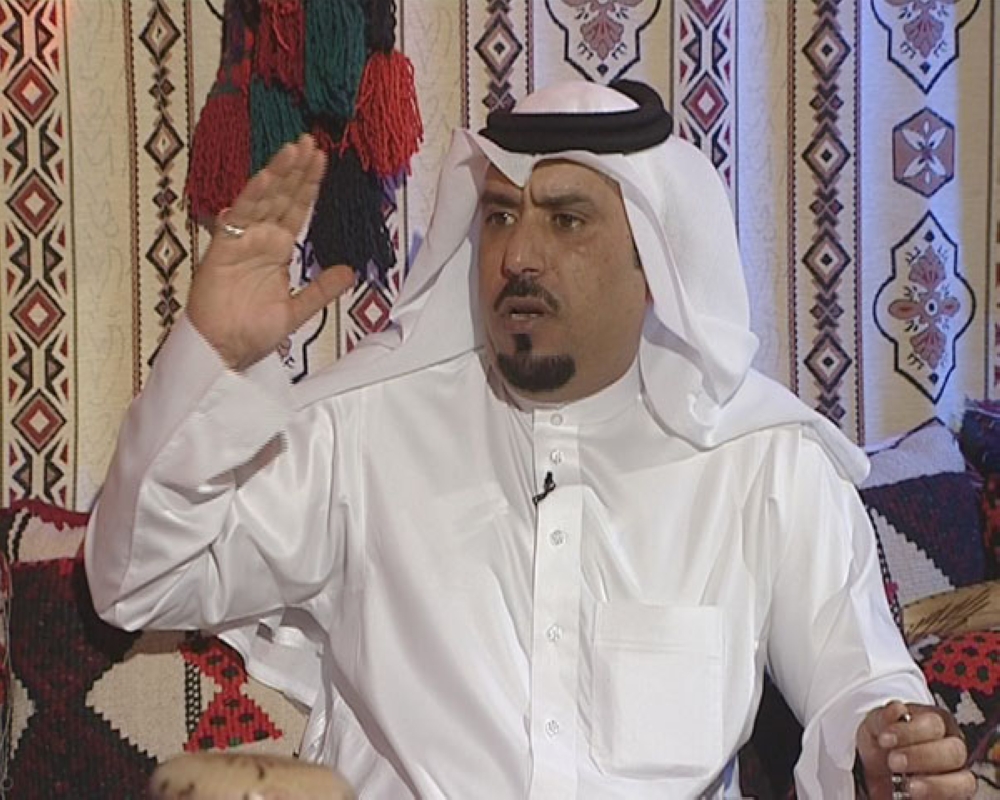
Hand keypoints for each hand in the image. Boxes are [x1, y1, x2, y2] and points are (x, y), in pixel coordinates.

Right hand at [187, 134, 355, 369]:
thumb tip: (349, 272)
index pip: (297, 210)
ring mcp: (242, 241)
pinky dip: (253, 195)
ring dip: (278, 173)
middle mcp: (260, 240)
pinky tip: (268, 175)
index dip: (309, 185)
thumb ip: (322, 289)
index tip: (322, 161)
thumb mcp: (298, 310)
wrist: (224, 353)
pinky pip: (240, 216)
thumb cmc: (251, 334)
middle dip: (296, 169)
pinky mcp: (224, 248)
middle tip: (310, 141)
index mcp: (277, 250)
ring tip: (294, 148)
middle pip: (282, 197)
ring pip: (262, 199)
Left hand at [857, 701, 975, 798]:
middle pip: (954, 752)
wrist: (874, 771)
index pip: (935, 724)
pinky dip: (934, 799)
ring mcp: (957, 776)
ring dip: (936, 785)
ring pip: (964, 781)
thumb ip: (883, 718)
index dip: (910, 732)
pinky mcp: (953, 798)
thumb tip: (897, 709)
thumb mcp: (876, 726)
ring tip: (908, 787)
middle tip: (894, 762)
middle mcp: (952, 749)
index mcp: (936, 723)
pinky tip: (913, 798)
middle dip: (922, 757)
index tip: (885, 739)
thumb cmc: (882, 744)